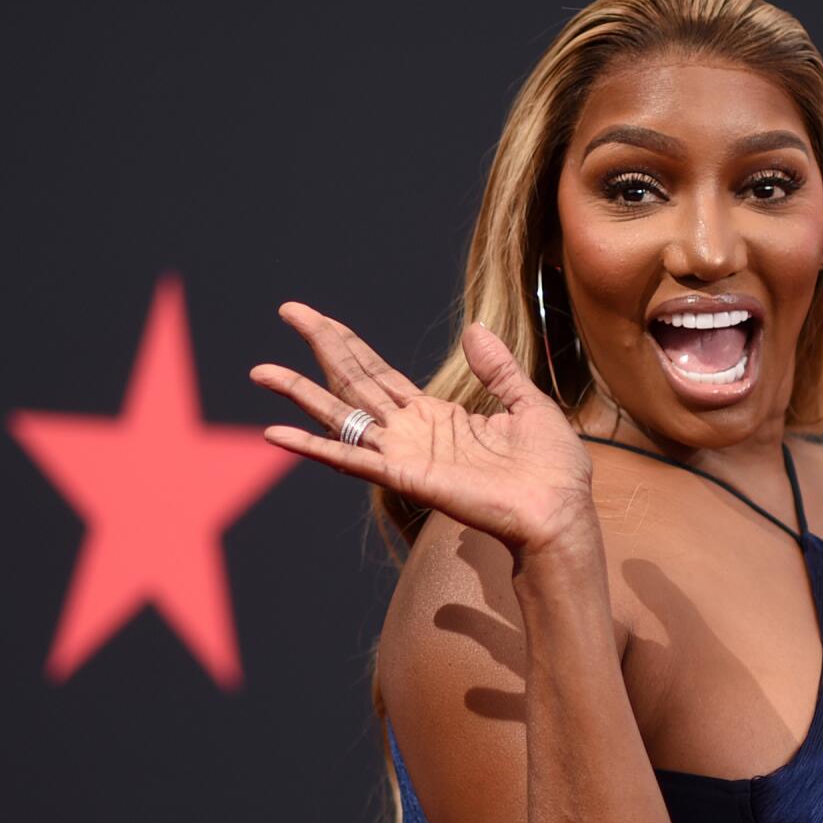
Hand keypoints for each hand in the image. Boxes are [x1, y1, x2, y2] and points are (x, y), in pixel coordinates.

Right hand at [250, 304, 595, 553]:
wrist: (561, 511)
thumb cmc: (552, 470)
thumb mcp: (527, 404)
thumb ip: (496, 371)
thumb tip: (475, 331)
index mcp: (437, 416)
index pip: (379, 372)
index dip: (348, 342)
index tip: (315, 316)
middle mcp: (412, 434)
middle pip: (353, 381)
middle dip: (320, 346)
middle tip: (287, 310)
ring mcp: (404, 456)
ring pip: (341, 416)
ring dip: (300, 394)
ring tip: (261, 370)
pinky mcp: (406, 477)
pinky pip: (350, 460)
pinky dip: (313, 447)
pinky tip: (276, 433)